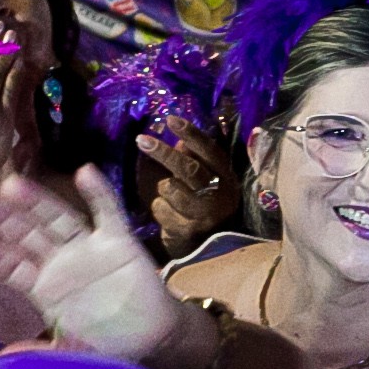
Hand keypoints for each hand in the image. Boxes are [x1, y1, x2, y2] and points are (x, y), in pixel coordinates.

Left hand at [0, 166, 187, 365]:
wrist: (152, 338)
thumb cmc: (109, 341)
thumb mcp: (71, 350)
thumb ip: (42, 351)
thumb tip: (5, 358)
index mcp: (45, 287)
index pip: (13, 268)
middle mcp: (61, 262)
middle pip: (28, 236)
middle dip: (5, 221)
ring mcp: (88, 248)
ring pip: (58, 220)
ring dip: (37, 202)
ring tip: (13, 185)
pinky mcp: (119, 240)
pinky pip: (108, 212)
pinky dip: (98, 193)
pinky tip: (85, 173)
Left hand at [139, 125, 241, 256]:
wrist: (210, 249)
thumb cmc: (206, 208)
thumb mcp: (208, 182)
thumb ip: (195, 160)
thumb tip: (178, 138)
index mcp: (226, 177)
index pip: (210, 151)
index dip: (191, 134)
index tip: (170, 120)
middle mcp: (219, 195)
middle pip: (188, 169)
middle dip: (164, 153)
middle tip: (142, 140)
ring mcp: (203, 214)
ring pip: (171, 188)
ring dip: (163, 189)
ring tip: (170, 196)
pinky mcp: (187, 230)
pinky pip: (161, 209)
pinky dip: (160, 208)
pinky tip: (170, 214)